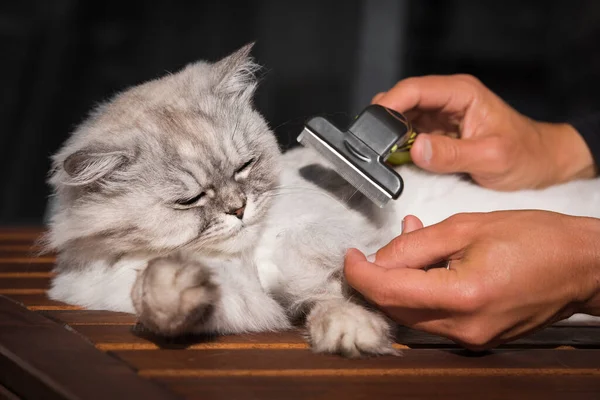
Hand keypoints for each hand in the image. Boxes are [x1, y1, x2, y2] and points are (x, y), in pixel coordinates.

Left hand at [344, 211, 599, 349]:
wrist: (582, 266)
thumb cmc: (536, 238)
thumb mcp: (467, 226)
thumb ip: (416, 244)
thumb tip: (379, 257)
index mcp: (462, 295)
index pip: (388, 292)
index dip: (359, 274)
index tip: (349, 256)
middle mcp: (464, 328)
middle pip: (395, 310)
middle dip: (375, 281)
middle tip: (370, 252)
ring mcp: (472, 339)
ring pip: (412, 317)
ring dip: (398, 286)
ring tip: (409, 247)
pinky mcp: (478, 339)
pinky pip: (435, 319)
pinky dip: (421, 294)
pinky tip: (428, 265)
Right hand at [373, 75, 595, 189]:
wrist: (540, 163)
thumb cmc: (524, 155)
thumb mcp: (491, 158)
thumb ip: (452, 154)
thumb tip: (416, 149)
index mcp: (461, 93)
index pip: (414, 89)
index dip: (389, 105)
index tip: (372, 127)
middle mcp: (448, 99)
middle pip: (402, 100)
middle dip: (384, 122)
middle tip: (376, 147)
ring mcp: (441, 115)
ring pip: (401, 118)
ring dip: (390, 136)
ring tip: (387, 156)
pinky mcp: (437, 132)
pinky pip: (409, 135)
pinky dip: (399, 147)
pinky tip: (399, 160)